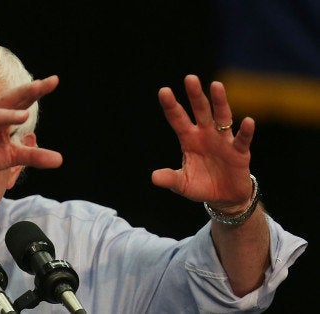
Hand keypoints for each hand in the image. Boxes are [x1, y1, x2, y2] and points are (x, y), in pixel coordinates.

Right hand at [0, 75, 62, 178]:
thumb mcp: (11, 157)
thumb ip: (34, 156)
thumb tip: (61, 160)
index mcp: (2, 117)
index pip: (21, 101)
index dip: (36, 90)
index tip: (54, 80)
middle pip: (7, 99)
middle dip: (24, 91)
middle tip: (42, 84)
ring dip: (8, 114)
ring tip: (25, 115)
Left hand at [152, 75, 254, 211]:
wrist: (225, 197)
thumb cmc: (202, 185)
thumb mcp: (183, 184)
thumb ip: (170, 179)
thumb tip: (154, 177)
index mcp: (189, 139)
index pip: (178, 119)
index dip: (171, 105)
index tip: (164, 91)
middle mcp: (206, 134)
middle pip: (200, 111)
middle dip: (195, 95)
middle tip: (190, 78)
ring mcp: (223, 141)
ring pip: (222, 117)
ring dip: (220, 102)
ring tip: (216, 85)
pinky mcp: (239, 152)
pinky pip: (241, 139)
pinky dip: (245, 131)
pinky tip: (248, 121)